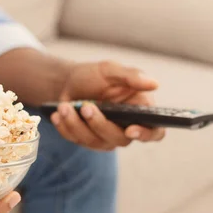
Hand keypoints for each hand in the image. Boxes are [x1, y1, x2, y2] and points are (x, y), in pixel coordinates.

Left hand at [52, 61, 166, 150]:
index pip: (154, 132)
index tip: (130, 129)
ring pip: (94, 142)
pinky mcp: (86, 141)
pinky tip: (58, 114)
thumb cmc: (94, 76)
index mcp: (140, 111)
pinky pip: (76, 141)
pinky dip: (65, 127)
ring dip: (77, 124)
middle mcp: (125, 129)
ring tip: (64, 106)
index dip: (146, 135)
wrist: (67, 82)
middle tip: (85, 106)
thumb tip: (154, 83)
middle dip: (99, 124)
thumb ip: (132, 76)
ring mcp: (105, 138)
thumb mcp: (111, 70)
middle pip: (120, 139)